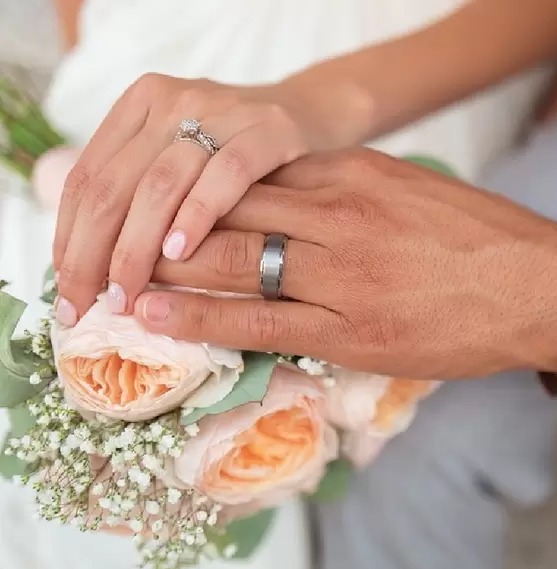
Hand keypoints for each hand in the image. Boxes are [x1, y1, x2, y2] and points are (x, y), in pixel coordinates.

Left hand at [53, 74, 316, 325]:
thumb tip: (90, 267)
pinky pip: (224, 176)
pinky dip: (196, 216)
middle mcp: (173, 100)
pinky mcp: (268, 129)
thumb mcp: (182, 158)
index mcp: (141, 104)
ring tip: (127, 293)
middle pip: (113, 185)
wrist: (313, 114)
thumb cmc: (239, 153)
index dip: (68, 239)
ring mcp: (221, 111)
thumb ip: (140, 193)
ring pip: (159, 185)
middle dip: (93, 254)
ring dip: (136, 247)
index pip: (86, 178)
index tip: (68, 291)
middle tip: (90, 306)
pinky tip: (180, 253)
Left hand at [135, 148, 556, 379]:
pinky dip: (201, 316)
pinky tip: (157, 314)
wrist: (542, 286)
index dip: (198, 188)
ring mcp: (344, 272)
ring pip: (235, 260)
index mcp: (356, 173)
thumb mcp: (414, 190)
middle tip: (115, 235)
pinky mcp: (352, 328)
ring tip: (116, 274)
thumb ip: (353, 190)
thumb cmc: (485, 239)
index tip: (162, 200)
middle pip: (230, 210)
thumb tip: (299, 199)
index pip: (256, 174)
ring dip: (168, 266)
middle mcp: (341, 213)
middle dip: (168, 223)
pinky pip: (261, 320)